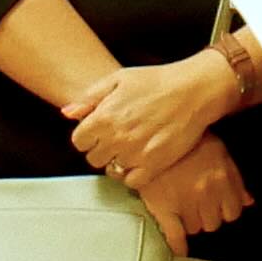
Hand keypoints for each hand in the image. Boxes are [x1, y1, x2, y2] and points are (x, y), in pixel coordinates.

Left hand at [65, 50, 236, 179]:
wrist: (193, 89)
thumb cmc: (157, 80)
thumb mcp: (118, 79)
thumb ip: (89, 97)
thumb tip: (67, 113)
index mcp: (104, 117)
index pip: (79, 141)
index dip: (88, 136)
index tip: (99, 132)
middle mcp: (117, 138)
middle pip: (94, 158)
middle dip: (102, 149)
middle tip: (117, 139)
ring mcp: (136, 153)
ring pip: (112, 170)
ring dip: (118, 161)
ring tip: (131, 148)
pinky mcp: (156, 164)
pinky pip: (132, 181)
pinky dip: (133, 175)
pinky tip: (140, 161)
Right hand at [130, 135, 250, 258]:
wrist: (151, 131)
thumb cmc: (188, 140)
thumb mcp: (218, 152)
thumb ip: (235, 179)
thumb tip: (249, 202)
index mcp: (222, 179)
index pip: (233, 211)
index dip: (226, 209)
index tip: (218, 206)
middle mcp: (206, 194)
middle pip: (214, 222)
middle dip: (208, 216)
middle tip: (198, 206)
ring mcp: (184, 203)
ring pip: (196, 228)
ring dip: (192, 222)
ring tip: (184, 211)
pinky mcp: (161, 208)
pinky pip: (174, 235)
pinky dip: (178, 245)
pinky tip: (180, 250)